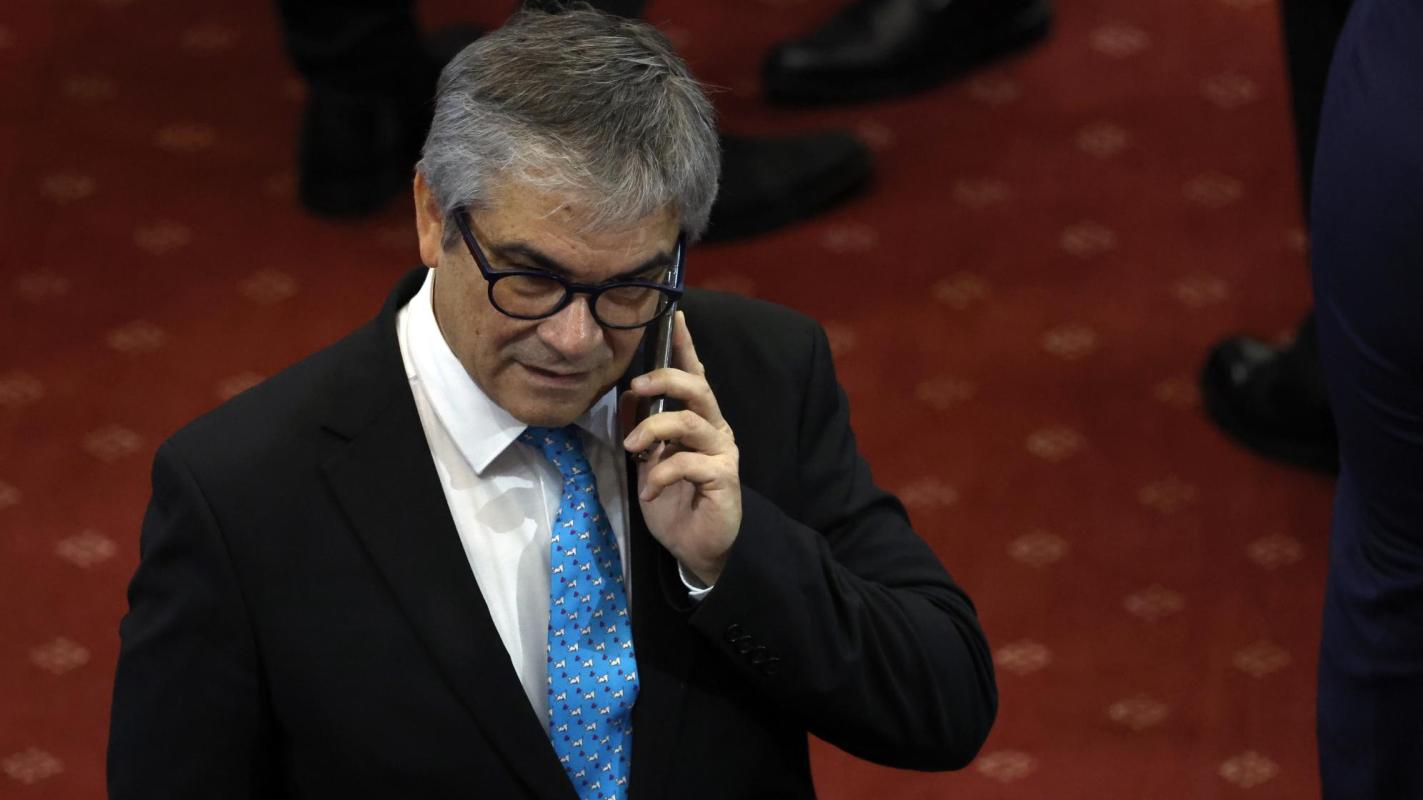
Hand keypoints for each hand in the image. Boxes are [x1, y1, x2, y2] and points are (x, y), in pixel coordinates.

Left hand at [621, 311, 740, 585]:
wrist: (697, 548)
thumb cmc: (675, 502)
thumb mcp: (649, 462)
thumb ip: (643, 430)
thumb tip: (625, 399)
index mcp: (700, 421)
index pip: (695, 375)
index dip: (686, 346)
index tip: (675, 316)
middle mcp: (715, 430)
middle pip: (699, 389)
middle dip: (665, 380)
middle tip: (635, 387)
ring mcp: (722, 453)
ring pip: (689, 422)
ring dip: (653, 430)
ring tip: (631, 448)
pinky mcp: (723, 478)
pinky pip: (687, 463)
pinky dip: (660, 475)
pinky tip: (649, 492)